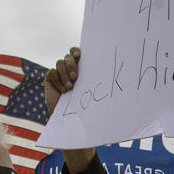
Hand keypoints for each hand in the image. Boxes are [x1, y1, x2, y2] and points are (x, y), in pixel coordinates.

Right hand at [43, 48, 95, 171]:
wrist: (73, 122)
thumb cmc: (88, 109)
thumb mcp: (96, 94)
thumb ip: (102, 83)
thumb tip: (124, 76)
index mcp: (82, 69)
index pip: (77, 52)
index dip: (76, 50)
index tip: (79, 54)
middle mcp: (70, 69)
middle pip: (68, 56)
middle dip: (71, 65)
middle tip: (76, 78)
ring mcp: (59, 74)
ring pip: (59, 63)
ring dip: (64, 74)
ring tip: (70, 88)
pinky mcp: (50, 80)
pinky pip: (51, 73)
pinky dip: (57, 81)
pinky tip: (63, 91)